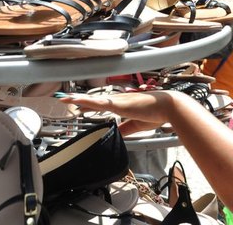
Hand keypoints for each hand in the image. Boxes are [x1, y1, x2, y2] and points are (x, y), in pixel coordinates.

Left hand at [61, 90, 175, 133]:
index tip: (77, 106)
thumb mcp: (137, 124)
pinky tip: (79, 101)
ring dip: (79, 99)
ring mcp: (119, 101)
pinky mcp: (120, 104)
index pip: (101, 104)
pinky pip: (101, 102)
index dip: (88, 104)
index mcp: (122, 104)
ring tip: (65, 99)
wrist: (168, 107)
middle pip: (94, 100)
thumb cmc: (156, 113)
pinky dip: (88, 102)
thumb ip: (126, 129)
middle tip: (64, 99)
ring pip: (94, 99)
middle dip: (78, 100)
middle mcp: (118, 100)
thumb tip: (117, 134)